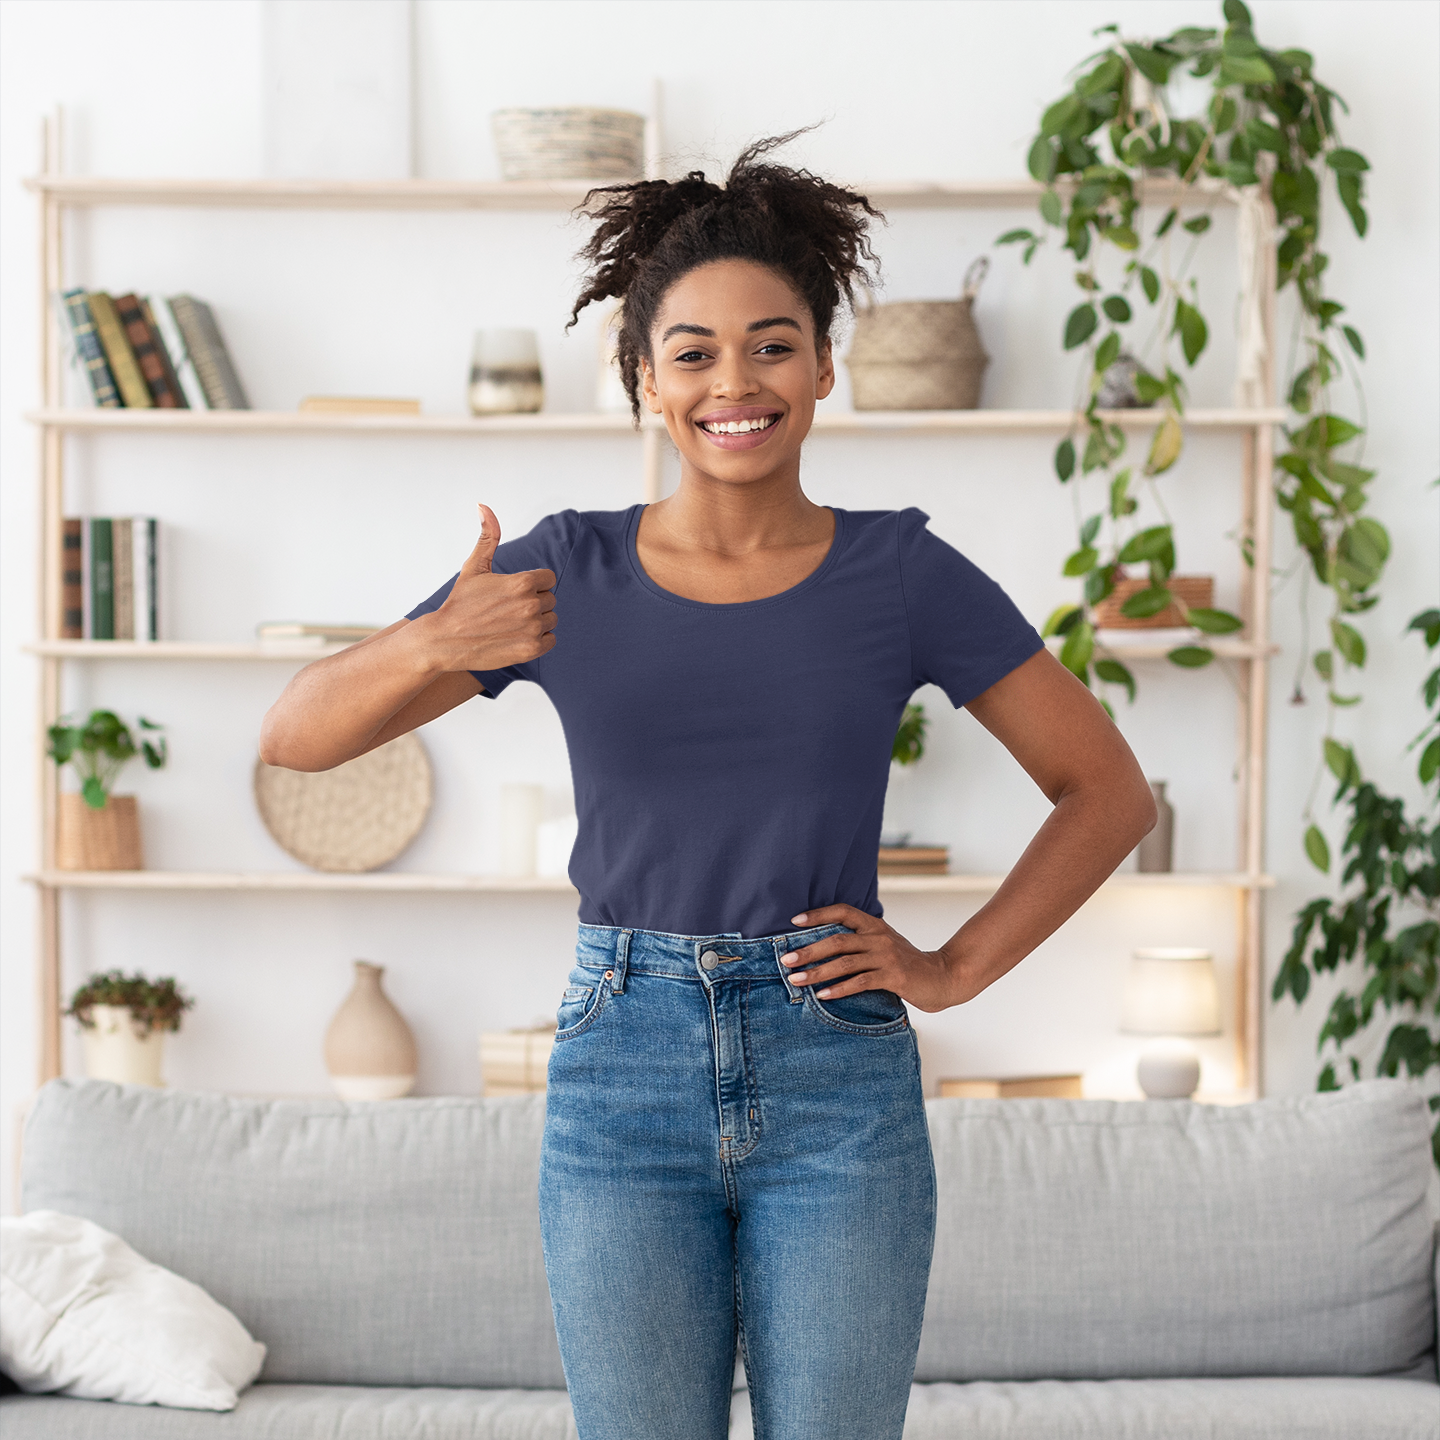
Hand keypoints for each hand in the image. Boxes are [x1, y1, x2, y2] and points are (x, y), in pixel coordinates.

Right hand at [419, 504, 556, 672]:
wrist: (445, 641)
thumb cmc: (460, 602)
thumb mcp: (474, 567)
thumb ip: (488, 537)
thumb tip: (484, 506)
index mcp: (522, 582)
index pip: (548, 578)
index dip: (532, 584)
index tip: (513, 592)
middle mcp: (530, 605)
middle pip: (550, 599)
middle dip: (533, 602)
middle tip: (507, 610)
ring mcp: (532, 629)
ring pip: (551, 620)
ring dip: (536, 622)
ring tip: (510, 623)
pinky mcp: (531, 649)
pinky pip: (550, 640)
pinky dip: (538, 640)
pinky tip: (516, 636)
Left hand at [782, 904, 965, 1013]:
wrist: (942, 977)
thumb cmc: (907, 964)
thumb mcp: (884, 946)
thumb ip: (861, 943)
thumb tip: (823, 947)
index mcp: (875, 926)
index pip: (843, 911)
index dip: (818, 914)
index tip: (794, 921)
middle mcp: (879, 937)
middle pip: (837, 940)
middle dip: (808, 950)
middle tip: (785, 960)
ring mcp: (886, 956)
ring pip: (844, 962)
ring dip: (817, 972)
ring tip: (796, 980)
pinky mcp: (893, 976)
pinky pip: (860, 982)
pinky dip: (838, 989)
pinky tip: (822, 996)